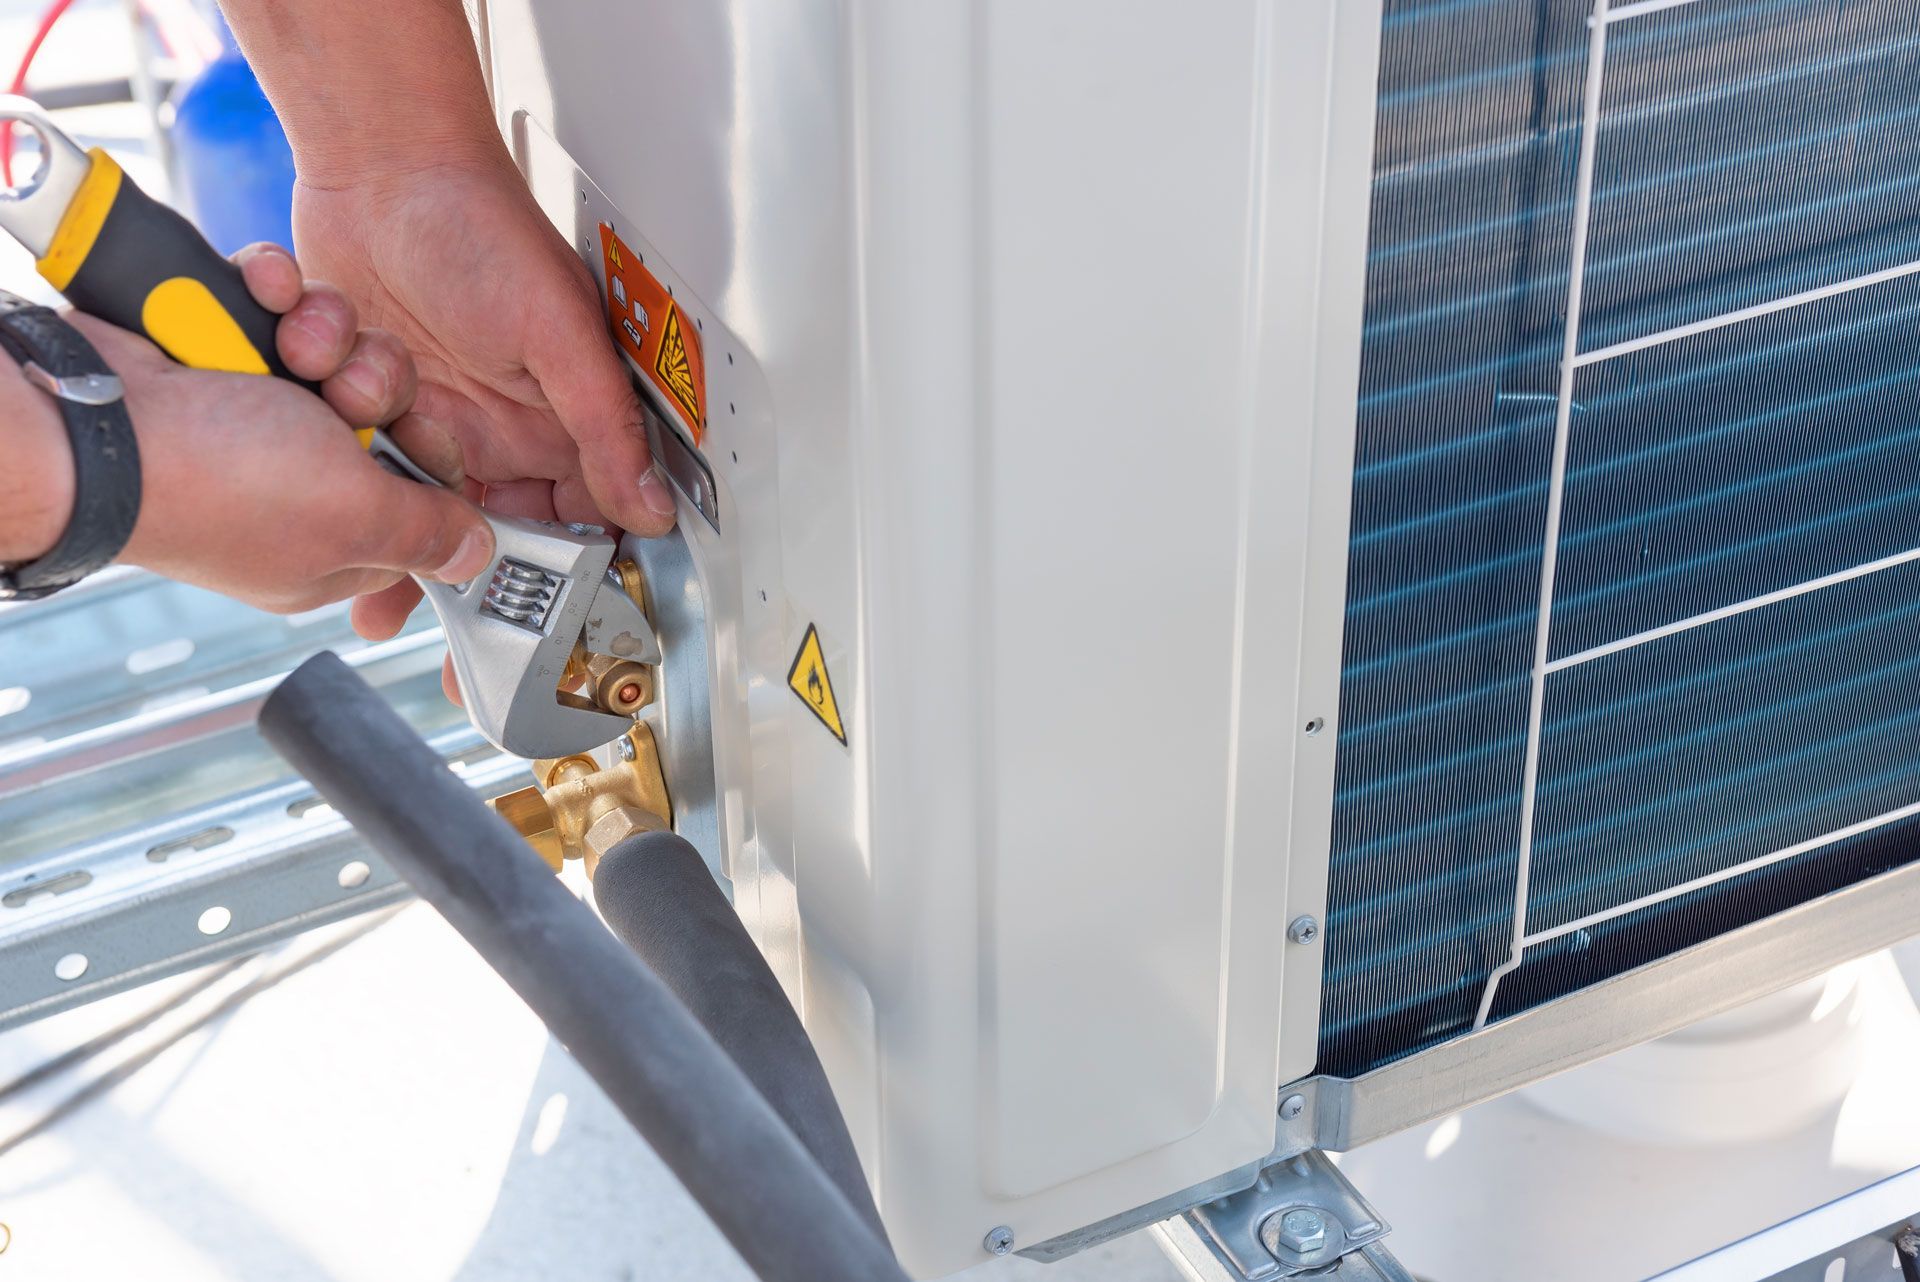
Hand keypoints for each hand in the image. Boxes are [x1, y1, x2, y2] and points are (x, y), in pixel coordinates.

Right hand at [12, 245, 495, 611]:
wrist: (93, 413)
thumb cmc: (216, 480)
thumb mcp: (353, 518)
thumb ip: (423, 533)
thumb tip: (475, 558)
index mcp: (328, 541)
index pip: (417, 501)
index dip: (431, 460)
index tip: (422, 435)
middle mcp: (294, 478)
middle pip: (386, 411)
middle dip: (378, 383)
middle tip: (347, 392)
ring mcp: (254, 411)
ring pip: (337, 347)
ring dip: (326, 330)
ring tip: (295, 343)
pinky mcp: (219, 345)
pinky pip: (277, 301)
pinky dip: (272, 288)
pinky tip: (264, 293)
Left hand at [289, 156, 678, 643]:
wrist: (385, 162)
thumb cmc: (485, 228)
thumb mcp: (561, 336)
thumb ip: (604, 430)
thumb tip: (652, 511)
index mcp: (552, 430)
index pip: (558, 529)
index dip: (529, 574)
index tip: (491, 607)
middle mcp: (488, 433)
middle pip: (464, 527)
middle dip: (420, 538)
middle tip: (389, 564)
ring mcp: (420, 416)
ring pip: (389, 488)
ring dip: (364, 446)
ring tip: (357, 394)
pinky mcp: (356, 394)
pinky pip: (333, 435)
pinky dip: (320, 392)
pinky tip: (324, 347)